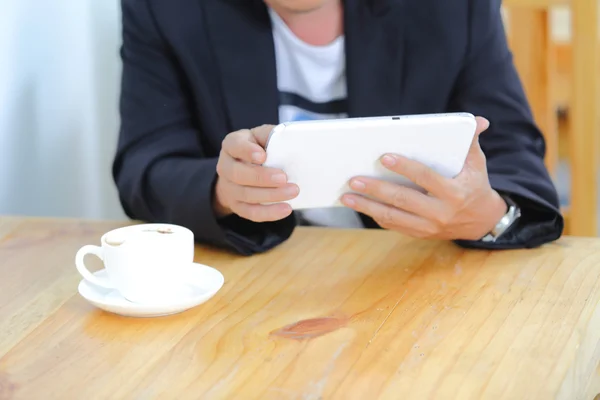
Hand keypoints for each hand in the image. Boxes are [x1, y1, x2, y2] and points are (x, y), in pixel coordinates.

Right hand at [214, 125, 298, 221]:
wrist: (240, 171)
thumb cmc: (257, 150)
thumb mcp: (262, 137)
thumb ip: (272, 136)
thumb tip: (293, 141)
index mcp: (231, 145)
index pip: (234, 146)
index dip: (247, 151)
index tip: (263, 156)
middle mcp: (225, 167)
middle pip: (238, 174)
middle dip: (262, 177)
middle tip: (283, 178)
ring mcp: (229, 188)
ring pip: (246, 195)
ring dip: (271, 195)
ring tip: (292, 192)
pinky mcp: (237, 206)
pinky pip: (251, 212)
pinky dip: (269, 213)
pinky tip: (285, 209)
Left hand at [341, 117, 506, 240]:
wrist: (482, 221)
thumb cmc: (475, 186)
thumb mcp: (477, 164)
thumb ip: (471, 142)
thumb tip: (478, 120)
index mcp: (454, 192)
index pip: (425, 178)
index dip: (404, 167)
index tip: (384, 157)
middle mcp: (440, 212)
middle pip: (402, 199)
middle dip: (376, 189)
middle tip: (354, 179)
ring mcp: (429, 226)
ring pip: (393, 216)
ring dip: (367, 206)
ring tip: (347, 197)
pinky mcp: (420, 234)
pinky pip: (393, 225)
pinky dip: (375, 215)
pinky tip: (361, 206)